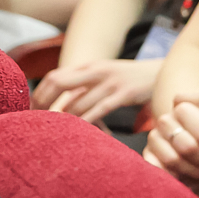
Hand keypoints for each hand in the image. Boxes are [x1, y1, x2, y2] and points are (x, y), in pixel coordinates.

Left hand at [34, 57, 160, 122]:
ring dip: (66, 119)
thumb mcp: (106, 75)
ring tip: (59, 132)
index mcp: (90, 65)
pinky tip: (82, 131)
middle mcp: (98, 70)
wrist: (165, 72)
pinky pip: (99, 110)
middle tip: (38, 121)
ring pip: (78, 102)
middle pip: (58, 83)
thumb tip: (60, 102)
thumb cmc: (132, 78)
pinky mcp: (125, 94)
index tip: (33, 110)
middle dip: (44, 103)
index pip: (54, 76)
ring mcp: (112, 82)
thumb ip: (85, 84)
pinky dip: (87, 122)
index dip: (39, 94)